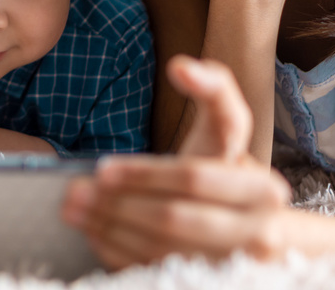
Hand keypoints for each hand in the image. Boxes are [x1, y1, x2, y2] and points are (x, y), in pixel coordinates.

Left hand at [61, 56, 290, 267]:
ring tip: (74, 208)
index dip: (144, 174)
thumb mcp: (226, 127)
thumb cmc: (226, 168)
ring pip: (162, 247)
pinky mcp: (211, 283)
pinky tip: (93, 231)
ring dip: (110, 227)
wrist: (254, 229)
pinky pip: (156, 269)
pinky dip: (118, 251)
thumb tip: (181, 66)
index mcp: (260, 187)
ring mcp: (236, 265)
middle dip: (118, 203)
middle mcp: (258, 230)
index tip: (101, 167)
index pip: (193, 177)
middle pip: (174, 216)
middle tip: (75, 191)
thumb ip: (213, 89)